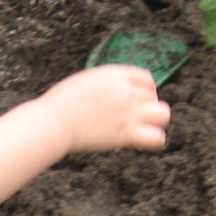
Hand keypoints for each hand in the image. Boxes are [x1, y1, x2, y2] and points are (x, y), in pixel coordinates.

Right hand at [37, 65, 171, 154]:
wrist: (53, 122)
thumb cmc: (60, 104)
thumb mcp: (85, 83)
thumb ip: (105, 86)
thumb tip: (112, 95)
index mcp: (115, 74)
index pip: (146, 79)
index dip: (145, 90)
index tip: (136, 100)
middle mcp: (125, 91)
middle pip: (153, 96)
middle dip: (147, 105)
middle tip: (135, 116)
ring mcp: (127, 113)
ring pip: (162, 114)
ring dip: (156, 120)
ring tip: (144, 127)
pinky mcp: (125, 134)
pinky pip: (156, 137)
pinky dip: (156, 140)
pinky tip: (149, 141)